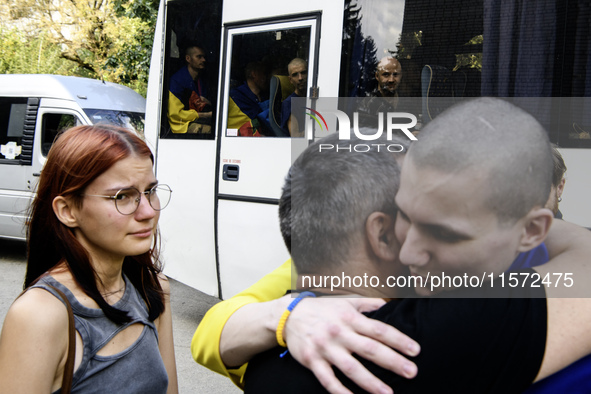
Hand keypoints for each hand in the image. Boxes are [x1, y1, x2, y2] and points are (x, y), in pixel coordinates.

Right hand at [283, 297, 419, 393]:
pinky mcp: (313, 361)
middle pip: (370, 349)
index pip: (379, 330)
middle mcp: (339, 333)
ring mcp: (326, 349)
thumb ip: (366, 304)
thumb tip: (387, 303)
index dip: (399, 340)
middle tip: (412, 372)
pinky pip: (328, 380)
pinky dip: (341, 391)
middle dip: (392, 362)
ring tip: (388, 393)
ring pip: (351, 368)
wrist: (288, 316)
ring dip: (371, 382)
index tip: (415, 350)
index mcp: (349, 318)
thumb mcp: (344, 301)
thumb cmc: (321, 309)